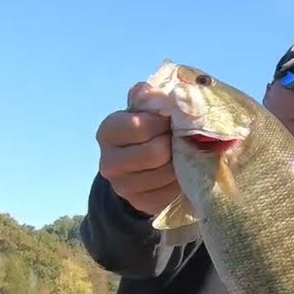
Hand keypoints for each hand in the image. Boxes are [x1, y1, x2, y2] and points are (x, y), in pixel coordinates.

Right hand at [95, 83, 180, 217]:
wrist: (143, 165)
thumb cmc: (148, 129)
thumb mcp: (146, 109)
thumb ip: (150, 96)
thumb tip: (156, 90)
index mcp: (108, 132)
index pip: (139, 126)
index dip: (163, 122)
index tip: (172, 120)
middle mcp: (108, 162)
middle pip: (154, 153)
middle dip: (175, 144)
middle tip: (182, 138)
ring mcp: (123, 186)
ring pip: (165, 174)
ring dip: (182, 163)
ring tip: (185, 153)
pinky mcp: (141, 203)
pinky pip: (170, 193)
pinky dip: (182, 180)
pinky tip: (184, 171)